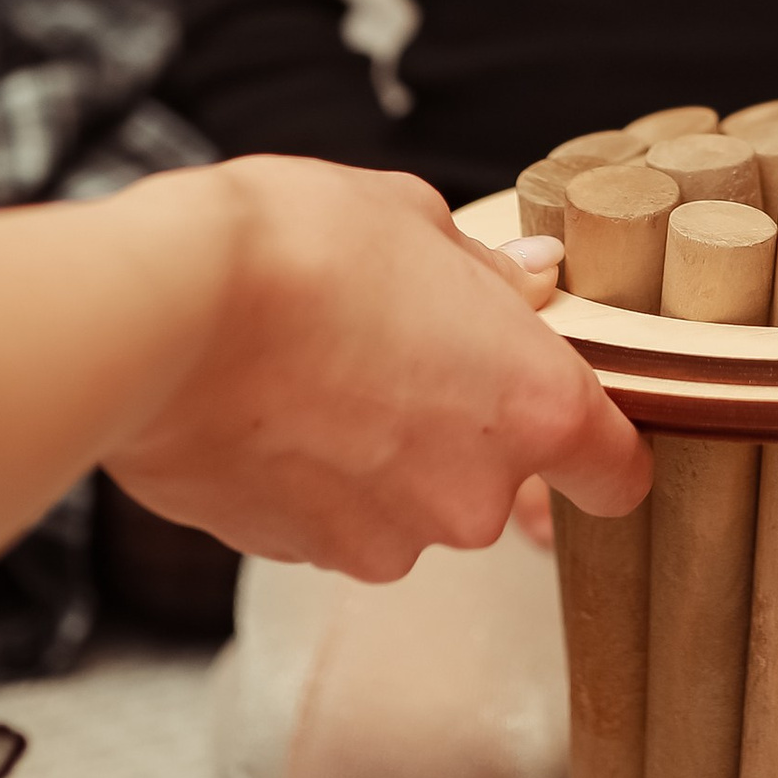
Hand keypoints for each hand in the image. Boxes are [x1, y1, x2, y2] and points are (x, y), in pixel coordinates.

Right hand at [107, 160, 646, 578]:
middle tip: (392, 350)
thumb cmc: (300, 249)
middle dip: (454, 429)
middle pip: (492, 483)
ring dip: (373, 456)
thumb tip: (528, 283)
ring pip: (401, 504)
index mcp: (533, 409)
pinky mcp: (290, 557)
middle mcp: (470, 500)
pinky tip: (263, 407)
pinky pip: (322, 518)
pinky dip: (304, 478)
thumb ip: (486, 274)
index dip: (598, 452)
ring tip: (310, 371)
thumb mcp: (415, 220)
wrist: (161, 315)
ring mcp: (378, 541)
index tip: (571, 427)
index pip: (616, 474)